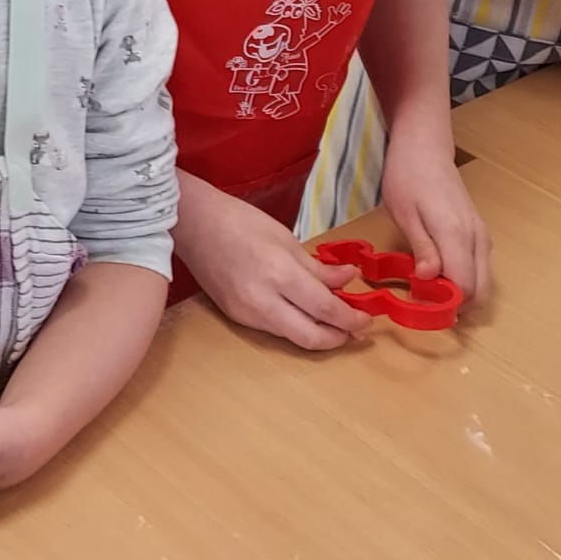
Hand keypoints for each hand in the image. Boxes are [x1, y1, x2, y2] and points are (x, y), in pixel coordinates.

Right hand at [174, 181, 370, 351]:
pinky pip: (274, 330)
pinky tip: (305, 313)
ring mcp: (247, 313)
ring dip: (318, 334)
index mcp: (280, 274)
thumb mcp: (286, 238)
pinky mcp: (236, 318)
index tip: (366, 317)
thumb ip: (318, 266)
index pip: (325, 309)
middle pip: (310, 337)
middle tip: (356, 329)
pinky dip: (295, 326)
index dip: (350, 318)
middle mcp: (263, 302)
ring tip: (335, 321)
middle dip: (339, 337)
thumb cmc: (241, 222)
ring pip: (293, 338)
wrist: (194, 225)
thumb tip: (349, 279)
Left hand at [380, 126, 491, 300]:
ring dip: (461, 291)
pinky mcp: (479, 230)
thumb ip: (422, 248)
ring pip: (484, 280)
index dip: (446, 304)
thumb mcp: (405, 213)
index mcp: (457, 234)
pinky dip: (466, 277)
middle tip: (425, 299)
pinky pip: (480, 265)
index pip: (465, 287)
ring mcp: (481, 233)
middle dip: (457, 304)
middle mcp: (477, 237)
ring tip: (429, 284)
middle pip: (481, 290)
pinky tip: (440, 269)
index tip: (420, 302)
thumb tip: (429, 280)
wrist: (425, 145)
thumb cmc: (408, 176)